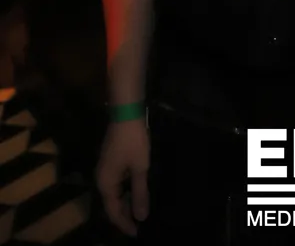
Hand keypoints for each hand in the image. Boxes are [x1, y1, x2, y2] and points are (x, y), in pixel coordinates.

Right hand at [96, 119, 149, 236]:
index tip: (137, 233)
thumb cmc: (133, 142)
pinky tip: (136, 190)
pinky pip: (116, 183)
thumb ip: (140, 193)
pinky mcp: (110, 161)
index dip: (125, 224)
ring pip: (114, 193)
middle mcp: (101, 178)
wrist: (126, 113)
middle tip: (140, 222)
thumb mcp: (140, 168)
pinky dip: (125, 191)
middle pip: (111, 204)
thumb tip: (140, 217)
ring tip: (140, 209)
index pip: (113, 212)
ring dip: (125, 202)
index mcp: (105, 183)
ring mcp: (105, 169)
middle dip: (125, 215)